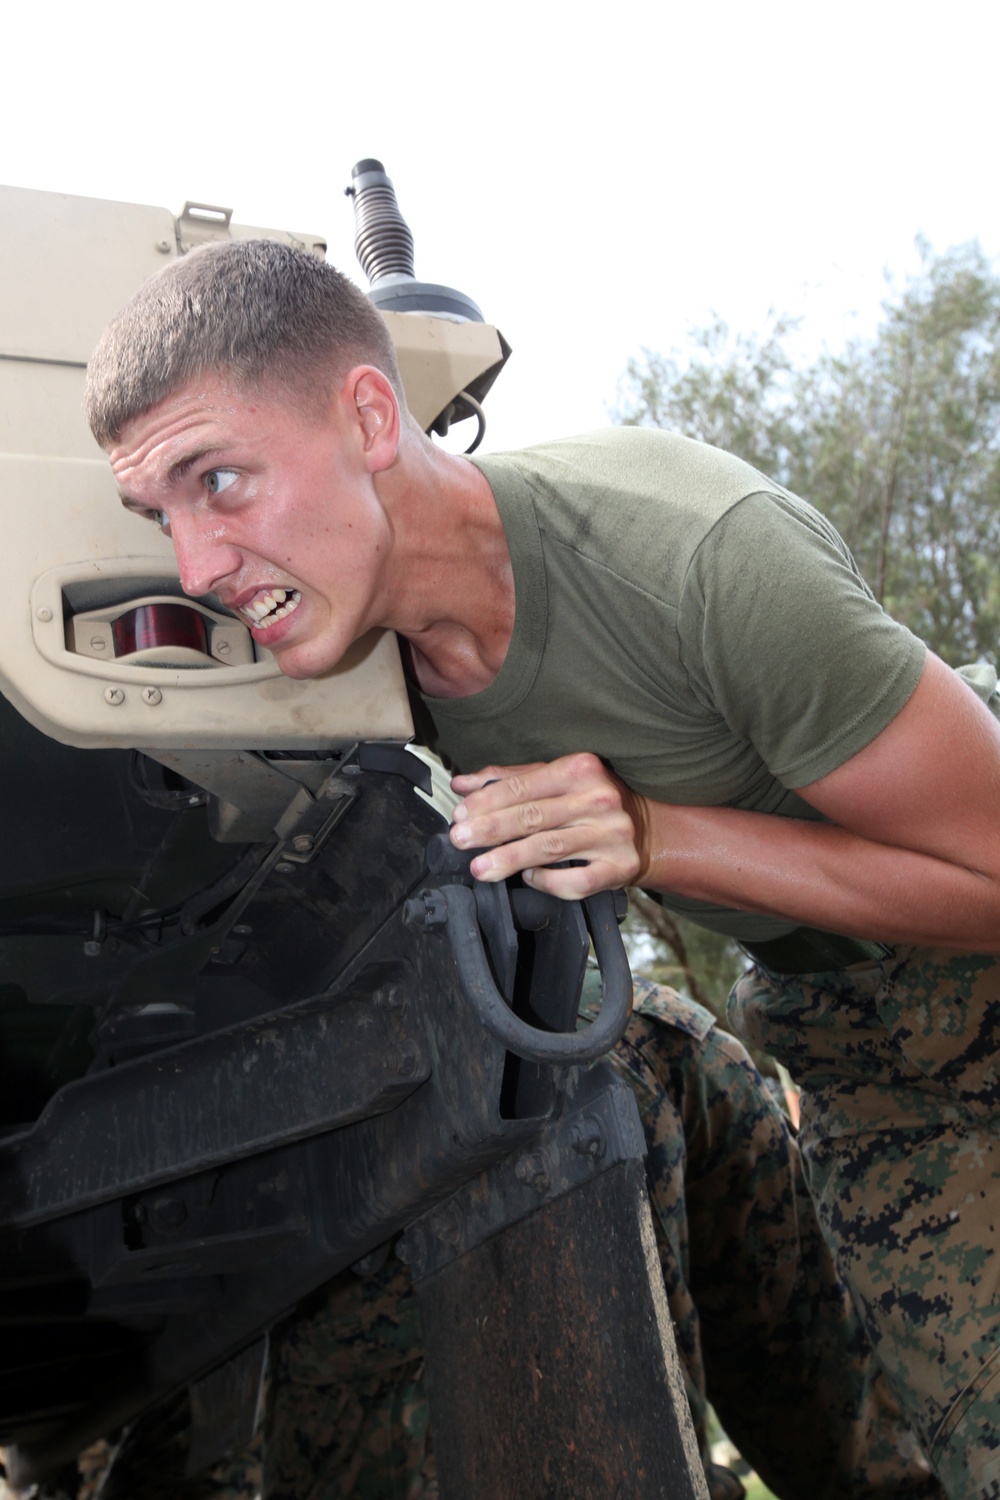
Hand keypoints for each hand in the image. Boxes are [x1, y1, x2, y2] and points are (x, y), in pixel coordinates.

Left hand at [449, 752, 650, 899]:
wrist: (648, 831)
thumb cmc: (592, 801)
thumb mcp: (556, 779)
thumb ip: (509, 779)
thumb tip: (461, 785)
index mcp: (580, 769)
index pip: (523, 786)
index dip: (487, 802)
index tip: (460, 815)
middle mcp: (599, 800)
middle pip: (533, 817)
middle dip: (491, 830)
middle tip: (460, 841)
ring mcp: (611, 835)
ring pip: (550, 848)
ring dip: (509, 859)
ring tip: (480, 868)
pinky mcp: (619, 867)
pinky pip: (577, 881)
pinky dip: (548, 881)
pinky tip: (528, 878)